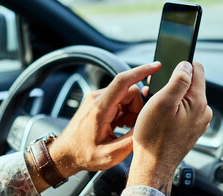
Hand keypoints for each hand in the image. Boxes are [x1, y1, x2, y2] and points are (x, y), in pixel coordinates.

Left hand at [47, 63, 160, 177]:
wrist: (66, 153)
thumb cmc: (84, 154)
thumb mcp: (111, 155)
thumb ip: (132, 140)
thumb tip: (147, 126)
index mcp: (100, 109)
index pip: (123, 81)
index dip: (141, 72)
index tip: (156, 66)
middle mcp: (97, 98)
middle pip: (129, 90)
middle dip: (137, 107)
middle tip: (130, 125)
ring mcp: (96, 97)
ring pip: (125, 94)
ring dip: (130, 109)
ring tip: (122, 126)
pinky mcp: (97, 100)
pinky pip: (118, 98)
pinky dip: (123, 109)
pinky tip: (117, 124)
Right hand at [126, 61, 212, 193]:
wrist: (153, 165)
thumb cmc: (154, 137)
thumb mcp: (163, 102)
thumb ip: (178, 80)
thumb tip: (187, 64)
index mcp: (199, 102)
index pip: (197, 69)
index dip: (181, 65)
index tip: (167, 71)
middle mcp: (203, 111)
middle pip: (190, 83)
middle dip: (173, 82)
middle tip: (156, 91)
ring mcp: (198, 121)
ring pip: (185, 97)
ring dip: (171, 96)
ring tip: (155, 104)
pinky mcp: (191, 128)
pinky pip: (184, 110)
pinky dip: (172, 108)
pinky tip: (160, 114)